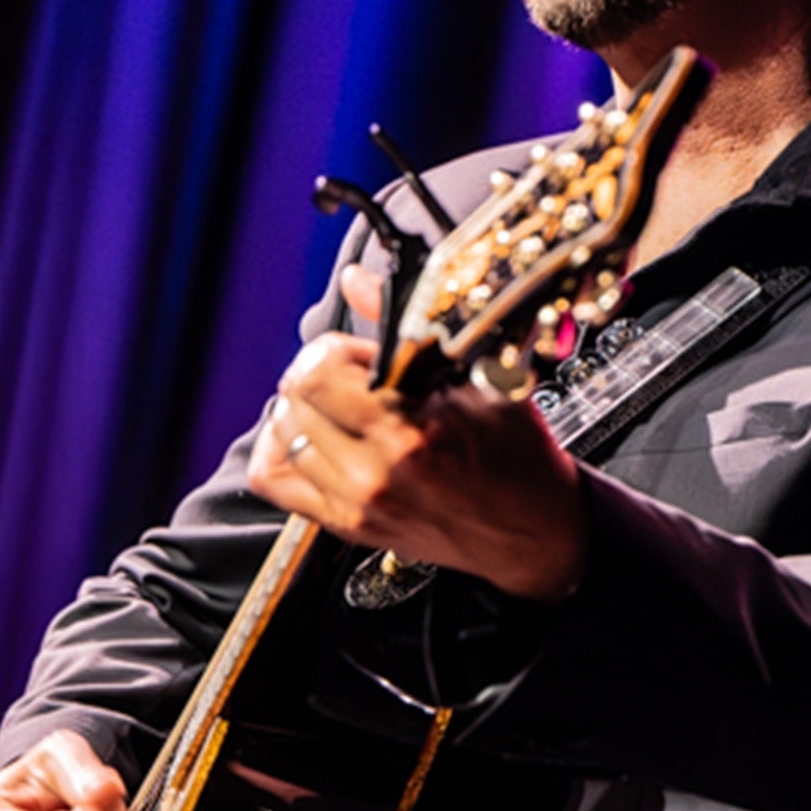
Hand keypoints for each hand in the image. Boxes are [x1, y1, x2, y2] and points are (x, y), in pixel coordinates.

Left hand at [246, 265, 588, 601]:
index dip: (336, 347)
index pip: (321, 370)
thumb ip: (406, 327)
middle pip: (294, 397)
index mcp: (411, 428)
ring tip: (334, 405)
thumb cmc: (517, 456)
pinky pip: (276, 480)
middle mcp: (378, 469)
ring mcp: (359, 501)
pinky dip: (280, 450)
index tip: (361, 352)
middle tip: (346, 374)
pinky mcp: (350, 524)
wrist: (535, 530)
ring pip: (282, 434)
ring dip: (301, 408)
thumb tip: (359, 280)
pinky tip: (308, 437)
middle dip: (314, 371)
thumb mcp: (480, 379)